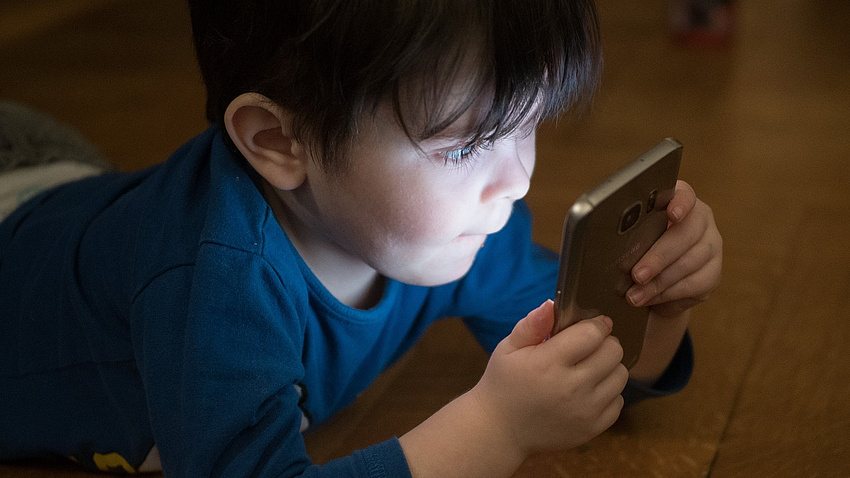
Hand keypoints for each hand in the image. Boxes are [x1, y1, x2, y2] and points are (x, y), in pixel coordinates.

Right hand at [470, 301, 627, 455]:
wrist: (500, 431)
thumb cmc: (503, 383)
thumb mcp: (508, 349)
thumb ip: (532, 325)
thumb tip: (552, 304)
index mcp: (548, 363)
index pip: (592, 334)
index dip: (597, 324)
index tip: (594, 323)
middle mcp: (571, 388)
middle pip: (613, 352)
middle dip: (605, 343)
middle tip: (590, 346)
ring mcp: (584, 411)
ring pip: (620, 375)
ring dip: (609, 367)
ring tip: (590, 367)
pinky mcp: (592, 429)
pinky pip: (618, 401)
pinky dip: (608, 392)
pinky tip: (589, 390)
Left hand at [626, 180, 721, 318]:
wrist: (652, 283)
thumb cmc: (633, 252)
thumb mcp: (624, 237)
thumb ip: (618, 232)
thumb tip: (595, 241)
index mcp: (678, 201)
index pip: (685, 195)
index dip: (680, 203)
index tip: (671, 214)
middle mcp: (700, 220)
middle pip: (685, 234)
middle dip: (658, 256)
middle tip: (637, 274)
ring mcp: (711, 246)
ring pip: (690, 262)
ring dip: (659, 281)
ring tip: (635, 294)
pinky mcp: (713, 273)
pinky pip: (695, 284)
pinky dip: (669, 293)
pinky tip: (650, 298)